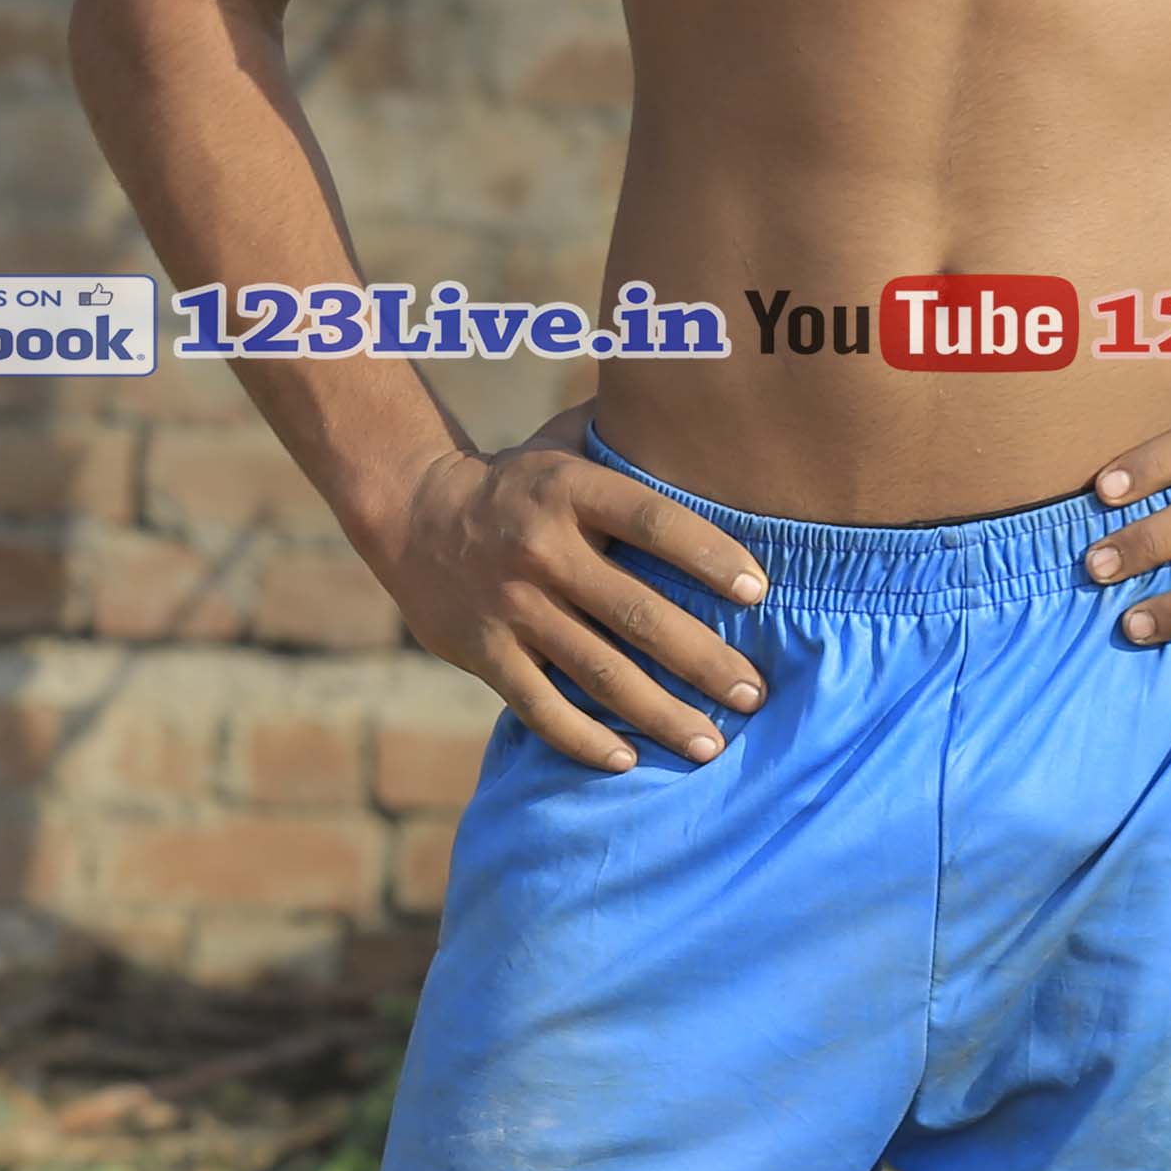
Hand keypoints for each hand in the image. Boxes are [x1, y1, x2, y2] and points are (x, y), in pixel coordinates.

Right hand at [371, 414, 774, 773]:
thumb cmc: (517, 481)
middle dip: (703, 660)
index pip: (653, 521)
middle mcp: (542, 548)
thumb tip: (702, 411)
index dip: (709, 556)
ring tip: (710, 744)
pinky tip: (628, 759)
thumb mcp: (562, 443)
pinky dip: (584, 739)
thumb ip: (625, 437)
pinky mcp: (481, 651)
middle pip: (637, 613)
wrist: (410, 509)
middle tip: (753, 694)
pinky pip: (539, 706)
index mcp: (569, 489)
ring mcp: (509, 605)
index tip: (760, 592)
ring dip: (659, 714)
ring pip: (597, 671)